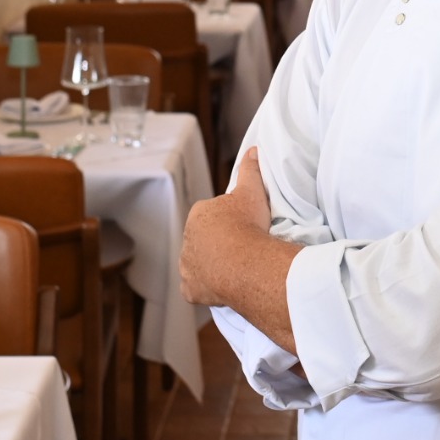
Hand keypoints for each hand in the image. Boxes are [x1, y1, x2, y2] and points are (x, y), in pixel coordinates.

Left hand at [181, 148, 300, 353]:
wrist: (245, 262)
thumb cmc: (247, 224)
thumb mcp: (252, 191)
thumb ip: (250, 169)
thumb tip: (253, 149)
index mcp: (197, 216)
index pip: (211, 217)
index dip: (228, 222)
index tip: (244, 228)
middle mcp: (186, 240)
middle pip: (203, 242)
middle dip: (218, 245)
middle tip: (242, 249)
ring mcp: (186, 267)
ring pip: (199, 265)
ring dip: (212, 267)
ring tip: (235, 270)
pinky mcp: (190, 289)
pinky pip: (197, 289)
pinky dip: (207, 289)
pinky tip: (223, 287)